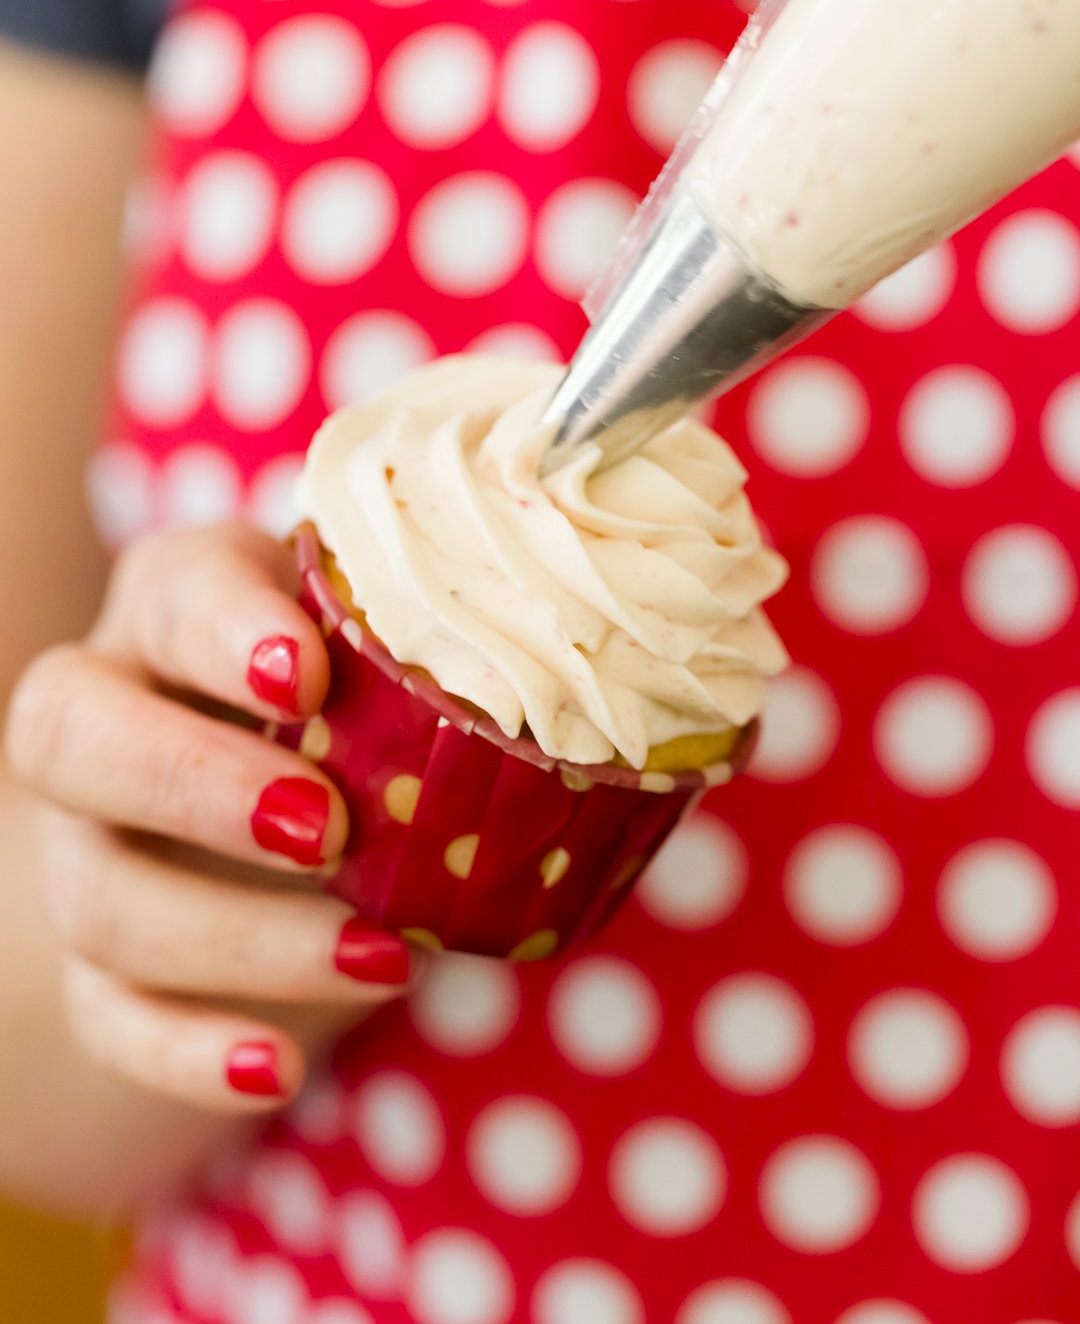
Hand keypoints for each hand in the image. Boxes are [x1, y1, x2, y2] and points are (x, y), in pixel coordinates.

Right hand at [4, 523, 412, 1113]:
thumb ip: (434, 636)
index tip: (307, 673)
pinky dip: (190, 1054)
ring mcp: (84, 847)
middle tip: (327, 827)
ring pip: (101, 900)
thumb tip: (557, 671)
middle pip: (71, 739)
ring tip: (386, 956)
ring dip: (241, 939)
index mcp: (177, 607)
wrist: (281, 795)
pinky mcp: (101, 964)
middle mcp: (102, 717)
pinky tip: (280, 1071)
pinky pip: (110, 1021)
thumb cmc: (362, 686)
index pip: (171, 593)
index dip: (224, 633)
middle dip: (193, 785)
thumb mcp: (389, 635)